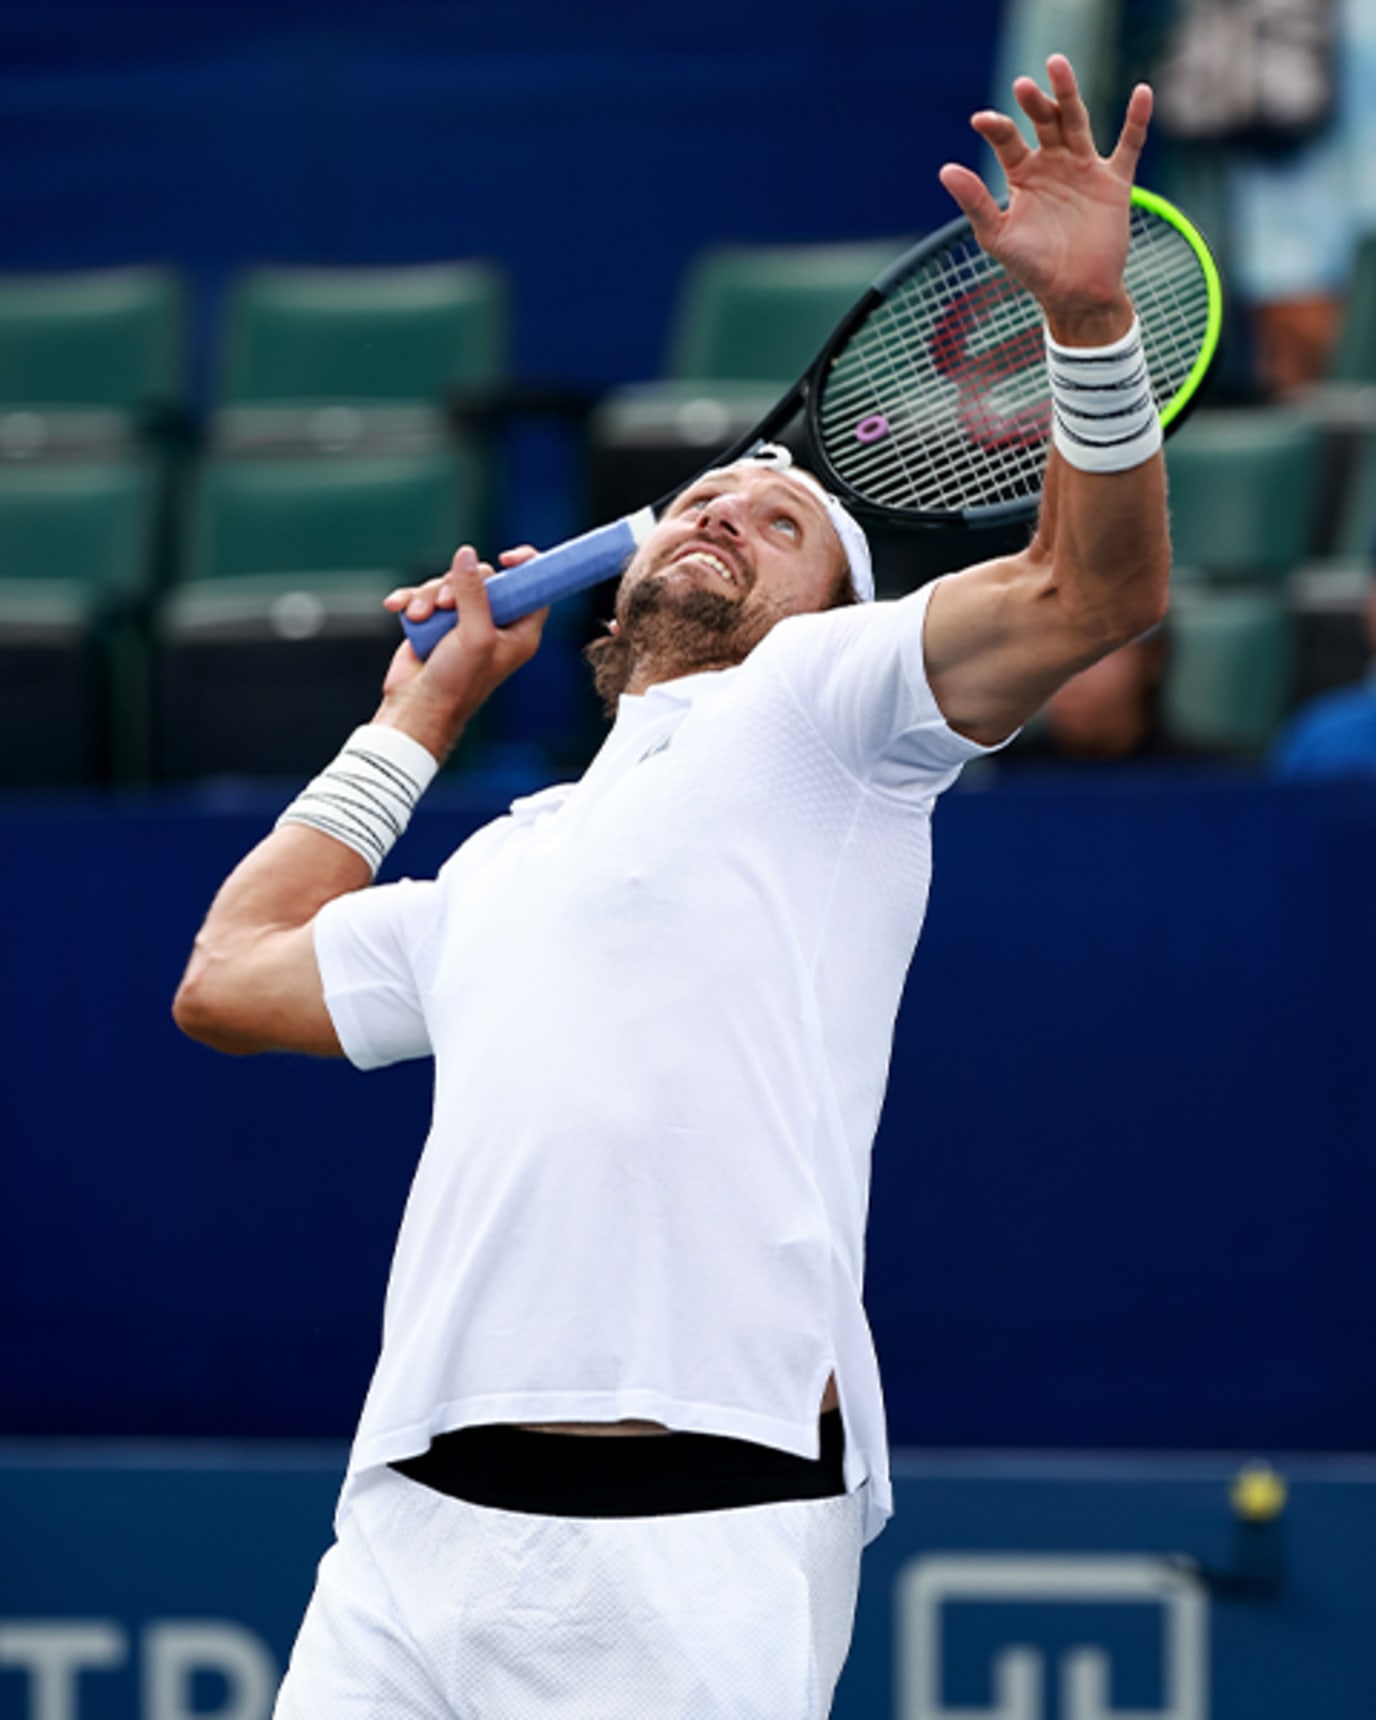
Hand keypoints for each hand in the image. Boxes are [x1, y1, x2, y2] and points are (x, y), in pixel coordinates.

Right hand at [375, 544, 547, 761]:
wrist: (416, 707)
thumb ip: (474, 593)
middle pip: (485, 579)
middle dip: (459, 585)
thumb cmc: (455, 683)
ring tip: (420, 616)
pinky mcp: (436, 623)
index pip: (533, 590)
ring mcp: (463, 623)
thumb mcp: (474, 635)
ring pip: (450, 584)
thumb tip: (467, 555)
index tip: (508, 558)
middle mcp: (493, 625)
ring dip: (430, 595)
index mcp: (518, 632)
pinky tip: (397, 607)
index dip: (527, 568)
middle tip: (447, 604)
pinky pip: (426, 595)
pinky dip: (412, 599)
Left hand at [938, 55, 1151, 343]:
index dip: (996, 128)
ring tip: (1057, 66)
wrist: (1074, 294)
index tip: (982, 121)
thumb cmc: (1031, 268)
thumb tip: (945, 169)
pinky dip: (1137, 120)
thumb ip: (975, 202)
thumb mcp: (997, 236)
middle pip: (1043, 121)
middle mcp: (1052, 164)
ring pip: (1076, 122)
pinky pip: (1129, 145)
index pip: (1007, 141)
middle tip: (1022, 86)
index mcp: (1021, 174)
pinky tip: (1141, 92)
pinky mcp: (1114, 182)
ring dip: (1067, 95)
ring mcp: (1084, 169)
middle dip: (1034, 103)